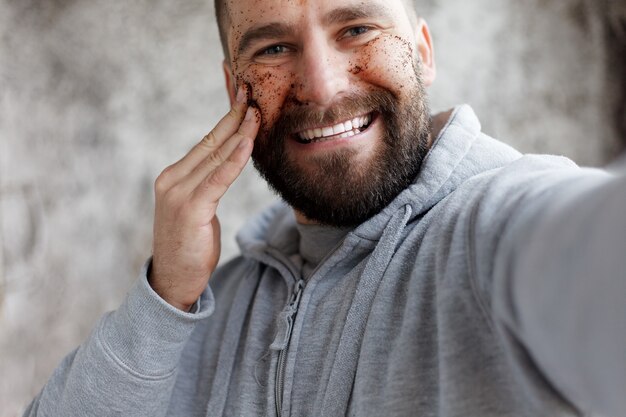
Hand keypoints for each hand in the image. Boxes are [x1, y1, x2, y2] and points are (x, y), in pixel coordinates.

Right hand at [149, 87, 259, 310]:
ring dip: (239, 131)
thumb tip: (227, 165)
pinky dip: (235, 158)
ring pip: (216, 155)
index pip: (205, 141)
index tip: (242, 97)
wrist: (173, 280)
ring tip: (256, 109)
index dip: (226, 118)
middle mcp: (172, 179)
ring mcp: (179, 193)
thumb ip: (208, 185)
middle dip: (233, 114)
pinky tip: (248, 141)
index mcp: (173, 176)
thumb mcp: (199, 208)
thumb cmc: (189, 245)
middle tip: (250, 89)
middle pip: (210, 141)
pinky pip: (219, 177)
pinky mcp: (191, 208)